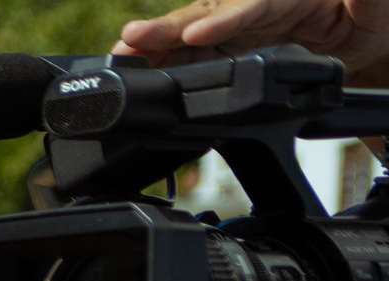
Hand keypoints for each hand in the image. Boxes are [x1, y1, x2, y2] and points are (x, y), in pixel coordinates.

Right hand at [117, 0, 388, 74]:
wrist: (363, 31)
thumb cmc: (372, 13)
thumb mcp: (376, 5)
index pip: (254, 4)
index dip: (224, 18)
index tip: (198, 32)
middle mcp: (258, 5)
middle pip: (208, 14)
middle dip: (170, 28)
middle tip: (133, 38)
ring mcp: (241, 25)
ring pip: (193, 33)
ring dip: (157, 45)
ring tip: (122, 56)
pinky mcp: (232, 44)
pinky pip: (195, 53)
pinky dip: (167, 62)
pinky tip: (139, 69)